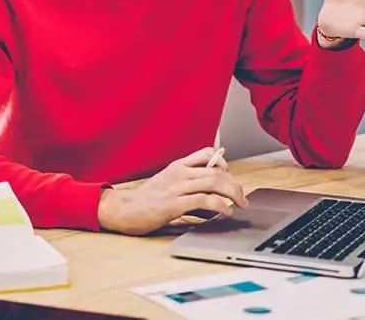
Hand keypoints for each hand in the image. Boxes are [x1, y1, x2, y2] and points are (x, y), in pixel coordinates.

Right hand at [97, 147, 248, 235]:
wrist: (122, 210)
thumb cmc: (145, 200)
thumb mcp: (167, 184)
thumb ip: (188, 184)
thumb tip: (213, 195)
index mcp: (177, 166)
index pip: (207, 154)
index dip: (224, 164)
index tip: (230, 178)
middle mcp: (178, 173)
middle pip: (216, 171)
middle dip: (235, 184)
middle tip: (242, 196)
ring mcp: (176, 188)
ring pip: (213, 182)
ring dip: (232, 193)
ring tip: (239, 204)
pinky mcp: (173, 204)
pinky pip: (204, 200)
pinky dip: (220, 205)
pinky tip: (225, 211)